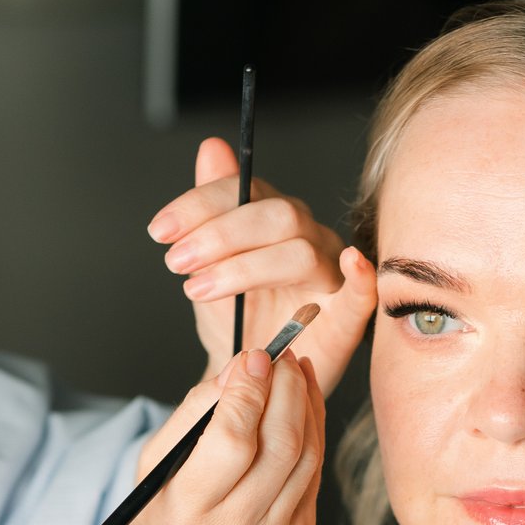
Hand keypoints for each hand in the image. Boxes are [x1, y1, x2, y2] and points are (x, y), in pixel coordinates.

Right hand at [100, 343, 325, 524]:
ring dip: (307, 405)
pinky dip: (313, 435)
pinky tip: (303, 409)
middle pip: (280, 444)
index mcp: (188, 511)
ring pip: (306, 457)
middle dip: (287, 388)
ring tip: (297, 372)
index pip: (231, 440)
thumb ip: (194, 415)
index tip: (256, 356)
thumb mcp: (154, 469)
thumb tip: (239, 369)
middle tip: (283, 355)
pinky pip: (313, 477)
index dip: (249, 391)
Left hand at [149, 139, 363, 387]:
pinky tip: (351, 262)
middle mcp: (305, 238)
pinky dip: (361, 274)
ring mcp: (328, 275)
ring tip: (201, 288)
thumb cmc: (237, 320)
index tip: (162, 231)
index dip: (200, 205)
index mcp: (271, 219)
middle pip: (276, 216)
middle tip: (178, 262)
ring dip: (245, 267)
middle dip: (220, 234)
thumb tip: (211, 147)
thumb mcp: (209, 263)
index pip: (244, 191)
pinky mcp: (345, 317)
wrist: (249, 377)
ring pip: (300, 252)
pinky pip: (363, 290)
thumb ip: (210, 206)